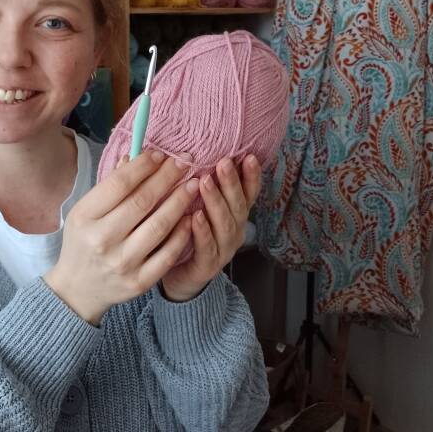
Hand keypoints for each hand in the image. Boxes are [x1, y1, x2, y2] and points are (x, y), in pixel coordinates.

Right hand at [44, 151, 197, 324]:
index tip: (160, 154)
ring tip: (193, 185)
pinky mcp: (139, 282)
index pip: (119, 184)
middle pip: (142, 201)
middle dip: (167, 177)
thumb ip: (110, 186)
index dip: (143, 166)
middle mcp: (102, 239)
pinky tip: (190, 217)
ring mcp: (122, 263)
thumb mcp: (86, 211)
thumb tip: (136, 155)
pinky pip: (168, 253)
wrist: (77, 289)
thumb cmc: (84, 241)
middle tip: (185, 161)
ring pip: (159, 225)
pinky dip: (182, 233)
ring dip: (180, 201)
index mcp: (85, 217)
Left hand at [161, 155, 261, 302]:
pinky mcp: (207, 266)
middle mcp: (234, 231)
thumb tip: (192, 154)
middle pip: (237, 205)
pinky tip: (195, 217)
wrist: (180, 278)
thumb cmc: (188, 235)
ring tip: (205, 181)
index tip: (250, 156)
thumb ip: (203, 186)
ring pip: (224, 224)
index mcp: (235, 216)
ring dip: (216, 201)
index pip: (249, 193)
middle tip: (223, 162)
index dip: (251, 176)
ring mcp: (223, 250)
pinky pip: (207, 247)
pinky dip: (202, 231)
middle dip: (231, 182)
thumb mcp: (199, 207)